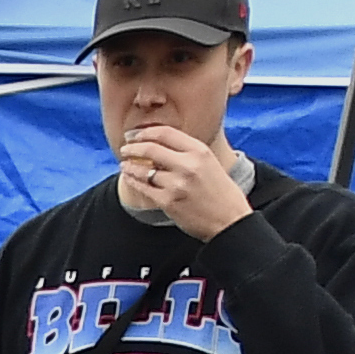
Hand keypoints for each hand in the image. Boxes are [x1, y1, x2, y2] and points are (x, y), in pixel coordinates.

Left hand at [115, 128, 249, 240]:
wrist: (230, 221)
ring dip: (130, 165)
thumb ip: (188, 153)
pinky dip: (133, 181)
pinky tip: (129, 177)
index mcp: (200, 151)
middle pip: (150, 149)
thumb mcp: (210, 163)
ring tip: (124, 164)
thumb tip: (160, 145)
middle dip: (133, 147)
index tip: (136, 135)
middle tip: (125, 148)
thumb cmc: (221, 193)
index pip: (165, 133)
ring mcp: (177, 184)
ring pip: (144, 169)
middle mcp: (188, 165)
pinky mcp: (168, 202)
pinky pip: (144, 188)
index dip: (145, 132)